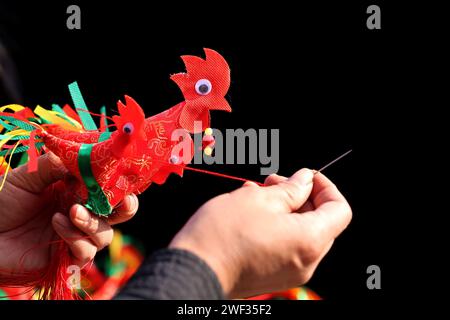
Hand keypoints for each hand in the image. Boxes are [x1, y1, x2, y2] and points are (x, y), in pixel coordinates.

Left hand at [0, 153, 137, 273]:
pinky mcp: (67, 258)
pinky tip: (56, 223)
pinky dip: (75, 238)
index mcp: (78, 193)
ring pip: (105, 235)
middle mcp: (82, 215)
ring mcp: (76, 236)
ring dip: (93, 223)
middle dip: (126, 208)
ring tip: (71, 211)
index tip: (123, 176)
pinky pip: (86, 252)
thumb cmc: (3, 202)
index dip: (120, 185)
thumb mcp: (27, 177)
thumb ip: (52, 165)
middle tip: (124, 200)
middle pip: (119, 215)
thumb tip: (78, 155)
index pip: (109, 190)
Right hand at [169, 168, 351, 297]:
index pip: (339, 209)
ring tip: (256, 195)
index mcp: (310, 240)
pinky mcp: (274, 276)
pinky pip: (287, 247)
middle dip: (301, 196)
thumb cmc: (223, 234)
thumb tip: (305, 179)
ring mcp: (291, 272)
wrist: (194, 269)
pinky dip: (277, 227)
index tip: (306, 176)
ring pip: (301, 233)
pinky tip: (251, 213)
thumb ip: (290, 189)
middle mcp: (306, 261)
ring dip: (285, 210)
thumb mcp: (259, 199)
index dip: (325, 186)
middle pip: (321, 221)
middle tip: (274, 181)